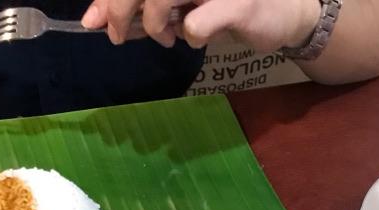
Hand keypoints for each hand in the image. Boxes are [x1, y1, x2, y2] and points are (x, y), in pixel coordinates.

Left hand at [81, 0, 319, 51]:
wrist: (285, 13)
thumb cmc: (229, 4)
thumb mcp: (179, 3)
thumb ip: (141, 6)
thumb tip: (94, 18)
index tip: (94, 21)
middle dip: (121, 10)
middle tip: (120, 36)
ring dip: (154, 23)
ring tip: (163, 38)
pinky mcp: (237, 4)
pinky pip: (195, 24)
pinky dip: (189, 36)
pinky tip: (195, 37)